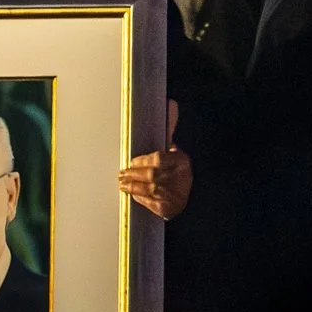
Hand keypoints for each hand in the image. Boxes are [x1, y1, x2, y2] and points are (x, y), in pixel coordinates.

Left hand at [118, 100, 192, 219]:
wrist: (189, 196)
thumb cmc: (176, 170)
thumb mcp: (175, 149)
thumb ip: (169, 128)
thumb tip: (171, 103)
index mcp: (182, 161)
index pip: (159, 159)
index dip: (143, 161)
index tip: (131, 161)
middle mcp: (180, 178)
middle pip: (151, 175)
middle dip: (133, 174)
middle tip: (121, 173)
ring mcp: (175, 194)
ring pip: (149, 189)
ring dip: (132, 186)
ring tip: (122, 183)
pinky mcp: (169, 208)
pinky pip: (150, 203)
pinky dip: (139, 198)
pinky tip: (132, 194)